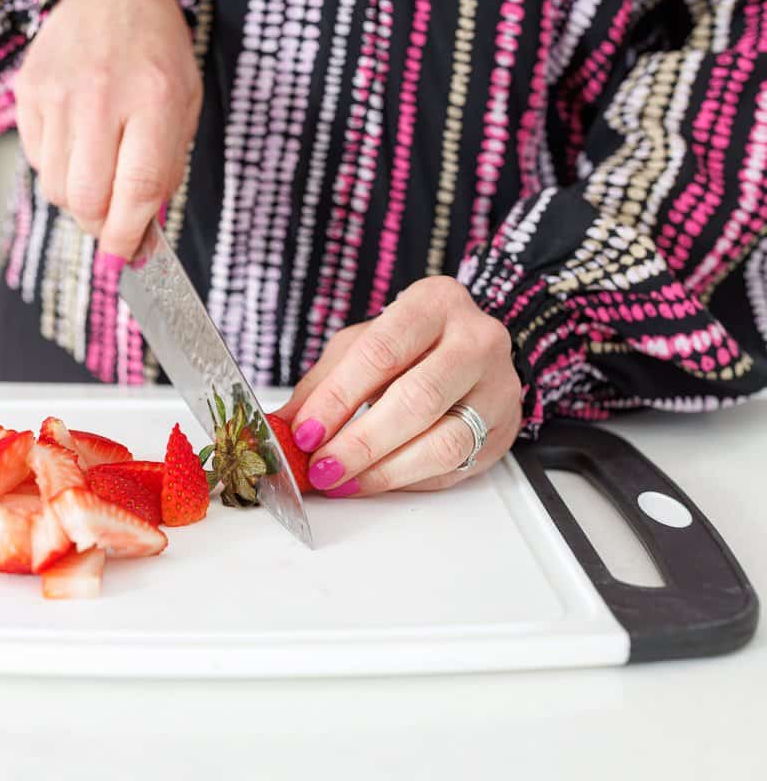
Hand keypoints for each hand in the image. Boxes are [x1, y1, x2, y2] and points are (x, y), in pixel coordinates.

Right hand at [14, 0, 200, 260]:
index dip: (128, 235)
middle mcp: (101, 97)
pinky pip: (37, 161)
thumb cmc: (155, 52)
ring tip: (98, 176)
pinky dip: (58, 170)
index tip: (125, 257)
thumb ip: (166, 169)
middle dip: (99, 226)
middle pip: (88, 198)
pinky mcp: (29, 92)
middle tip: (110, 224)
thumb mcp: (184, 105)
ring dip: (78, 201)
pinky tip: (77, 146)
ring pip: (57, 188)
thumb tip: (140, 231)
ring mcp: (59, 94)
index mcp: (155, 100)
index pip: (137, 189)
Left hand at [276, 276, 522, 495]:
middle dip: (360, 443)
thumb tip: (283, 427)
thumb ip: (322, 384)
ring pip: (444, 442)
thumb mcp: (359, 346)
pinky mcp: (503, 432)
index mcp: (435, 303)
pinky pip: (454, 467)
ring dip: (384, 471)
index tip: (306, 432)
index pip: (381, 353)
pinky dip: (406, 481)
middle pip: (416, 400)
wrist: (469, 354)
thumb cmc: (408, 345)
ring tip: (344, 481)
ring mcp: (498, 388)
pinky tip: (373, 481)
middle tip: (322, 467)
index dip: (338, 398)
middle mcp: (477, 340)